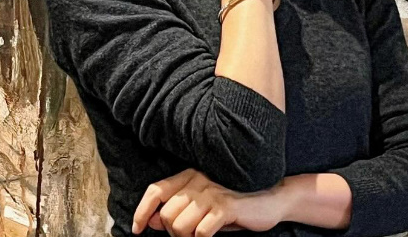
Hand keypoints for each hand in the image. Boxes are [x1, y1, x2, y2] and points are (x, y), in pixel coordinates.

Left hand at [132, 168, 284, 236]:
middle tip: (189, 235)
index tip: (138, 230)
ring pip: (180, 225)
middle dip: (173, 233)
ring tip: (201, 235)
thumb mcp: (203, 206)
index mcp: (189, 176)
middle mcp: (197, 180)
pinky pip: (200, 232)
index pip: (155, 190)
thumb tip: (151, 221)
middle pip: (166, 215)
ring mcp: (211, 192)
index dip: (142, 211)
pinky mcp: (226, 206)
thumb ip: (178, 209)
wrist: (269, 199)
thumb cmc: (233, 204)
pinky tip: (212, 235)